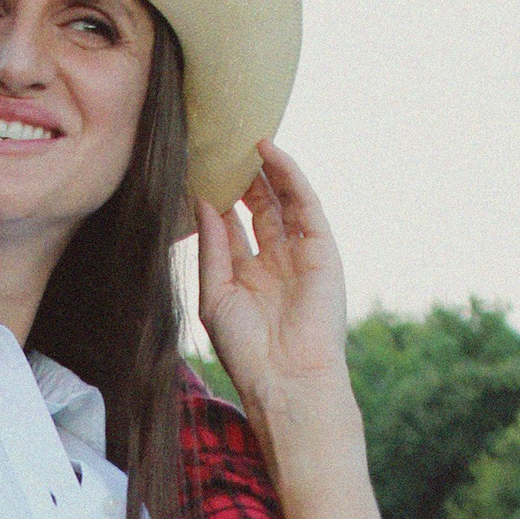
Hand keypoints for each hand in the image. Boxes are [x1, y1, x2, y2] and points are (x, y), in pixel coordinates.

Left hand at [195, 144, 351, 418]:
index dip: (217, 196)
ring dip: (267, 170)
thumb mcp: (215, 294)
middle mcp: (273, 262)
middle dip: (242, 177)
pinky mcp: (322, 250)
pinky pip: (306, 204)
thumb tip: (203, 200)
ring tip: (246, 139)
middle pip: (258, 207)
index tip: (197, 166)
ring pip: (283, 200)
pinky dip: (290, 175)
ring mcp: (299, 255)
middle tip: (223, 145)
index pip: (231, 225)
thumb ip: (212, 246)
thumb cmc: (245, 350)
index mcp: (245, 275)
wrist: (287, 379)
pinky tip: (271, 152)